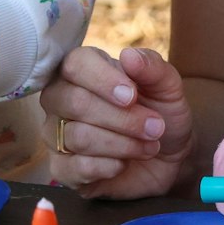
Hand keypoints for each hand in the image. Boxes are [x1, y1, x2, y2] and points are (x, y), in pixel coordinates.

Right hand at [38, 46, 191, 198]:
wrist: (167, 156)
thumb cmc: (160, 113)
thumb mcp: (168, 87)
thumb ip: (153, 67)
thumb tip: (129, 56)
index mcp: (82, 69)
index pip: (76, 64)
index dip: (104, 80)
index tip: (133, 96)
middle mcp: (60, 97)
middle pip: (76, 102)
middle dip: (123, 119)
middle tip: (154, 128)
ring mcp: (55, 133)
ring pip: (79, 137)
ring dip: (122, 144)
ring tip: (148, 146)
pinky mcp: (61, 168)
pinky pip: (75, 167)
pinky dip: (109, 166)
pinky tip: (124, 163)